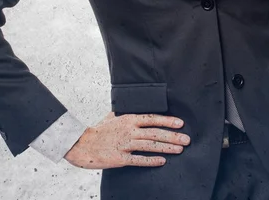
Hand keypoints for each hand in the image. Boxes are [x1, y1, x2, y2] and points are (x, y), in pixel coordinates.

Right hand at [64, 112, 189, 168]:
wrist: (81, 144)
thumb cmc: (97, 131)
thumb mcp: (111, 117)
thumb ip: (121, 113)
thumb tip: (125, 107)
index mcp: (129, 119)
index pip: (152, 118)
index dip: (167, 120)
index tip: (180, 123)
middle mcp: (129, 130)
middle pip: (155, 133)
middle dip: (173, 136)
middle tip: (186, 139)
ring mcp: (125, 144)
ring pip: (150, 145)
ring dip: (166, 148)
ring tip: (179, 149)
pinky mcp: (120, 158)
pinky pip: (138, 159)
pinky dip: (151, 160)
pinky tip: (162, 161)